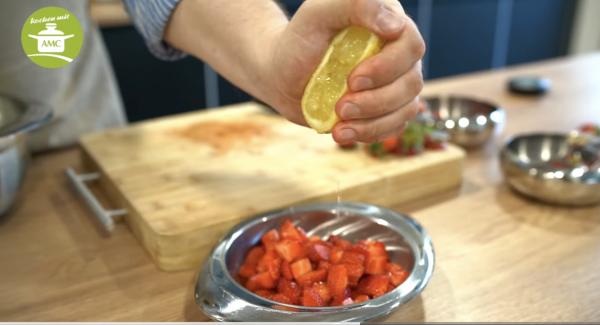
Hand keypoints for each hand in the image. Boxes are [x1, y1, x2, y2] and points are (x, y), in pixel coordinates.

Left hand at [263, 0, 424, 143]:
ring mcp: (395, 84)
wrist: (282, 74)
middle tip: (341, 107)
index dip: (388, 67)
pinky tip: (342, 134)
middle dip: (376, 101)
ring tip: (339, 127)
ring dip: (374, 123)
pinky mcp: (385, 110)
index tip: (353, 79)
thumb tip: (395, 26)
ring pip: (406, 109)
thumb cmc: (299, 40)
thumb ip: (355, 6)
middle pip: (411, 83)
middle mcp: (399, 55)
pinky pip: (393, 127)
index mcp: (389, 25)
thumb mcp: (317, 14)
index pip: (411, 45)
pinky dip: (370, 134)